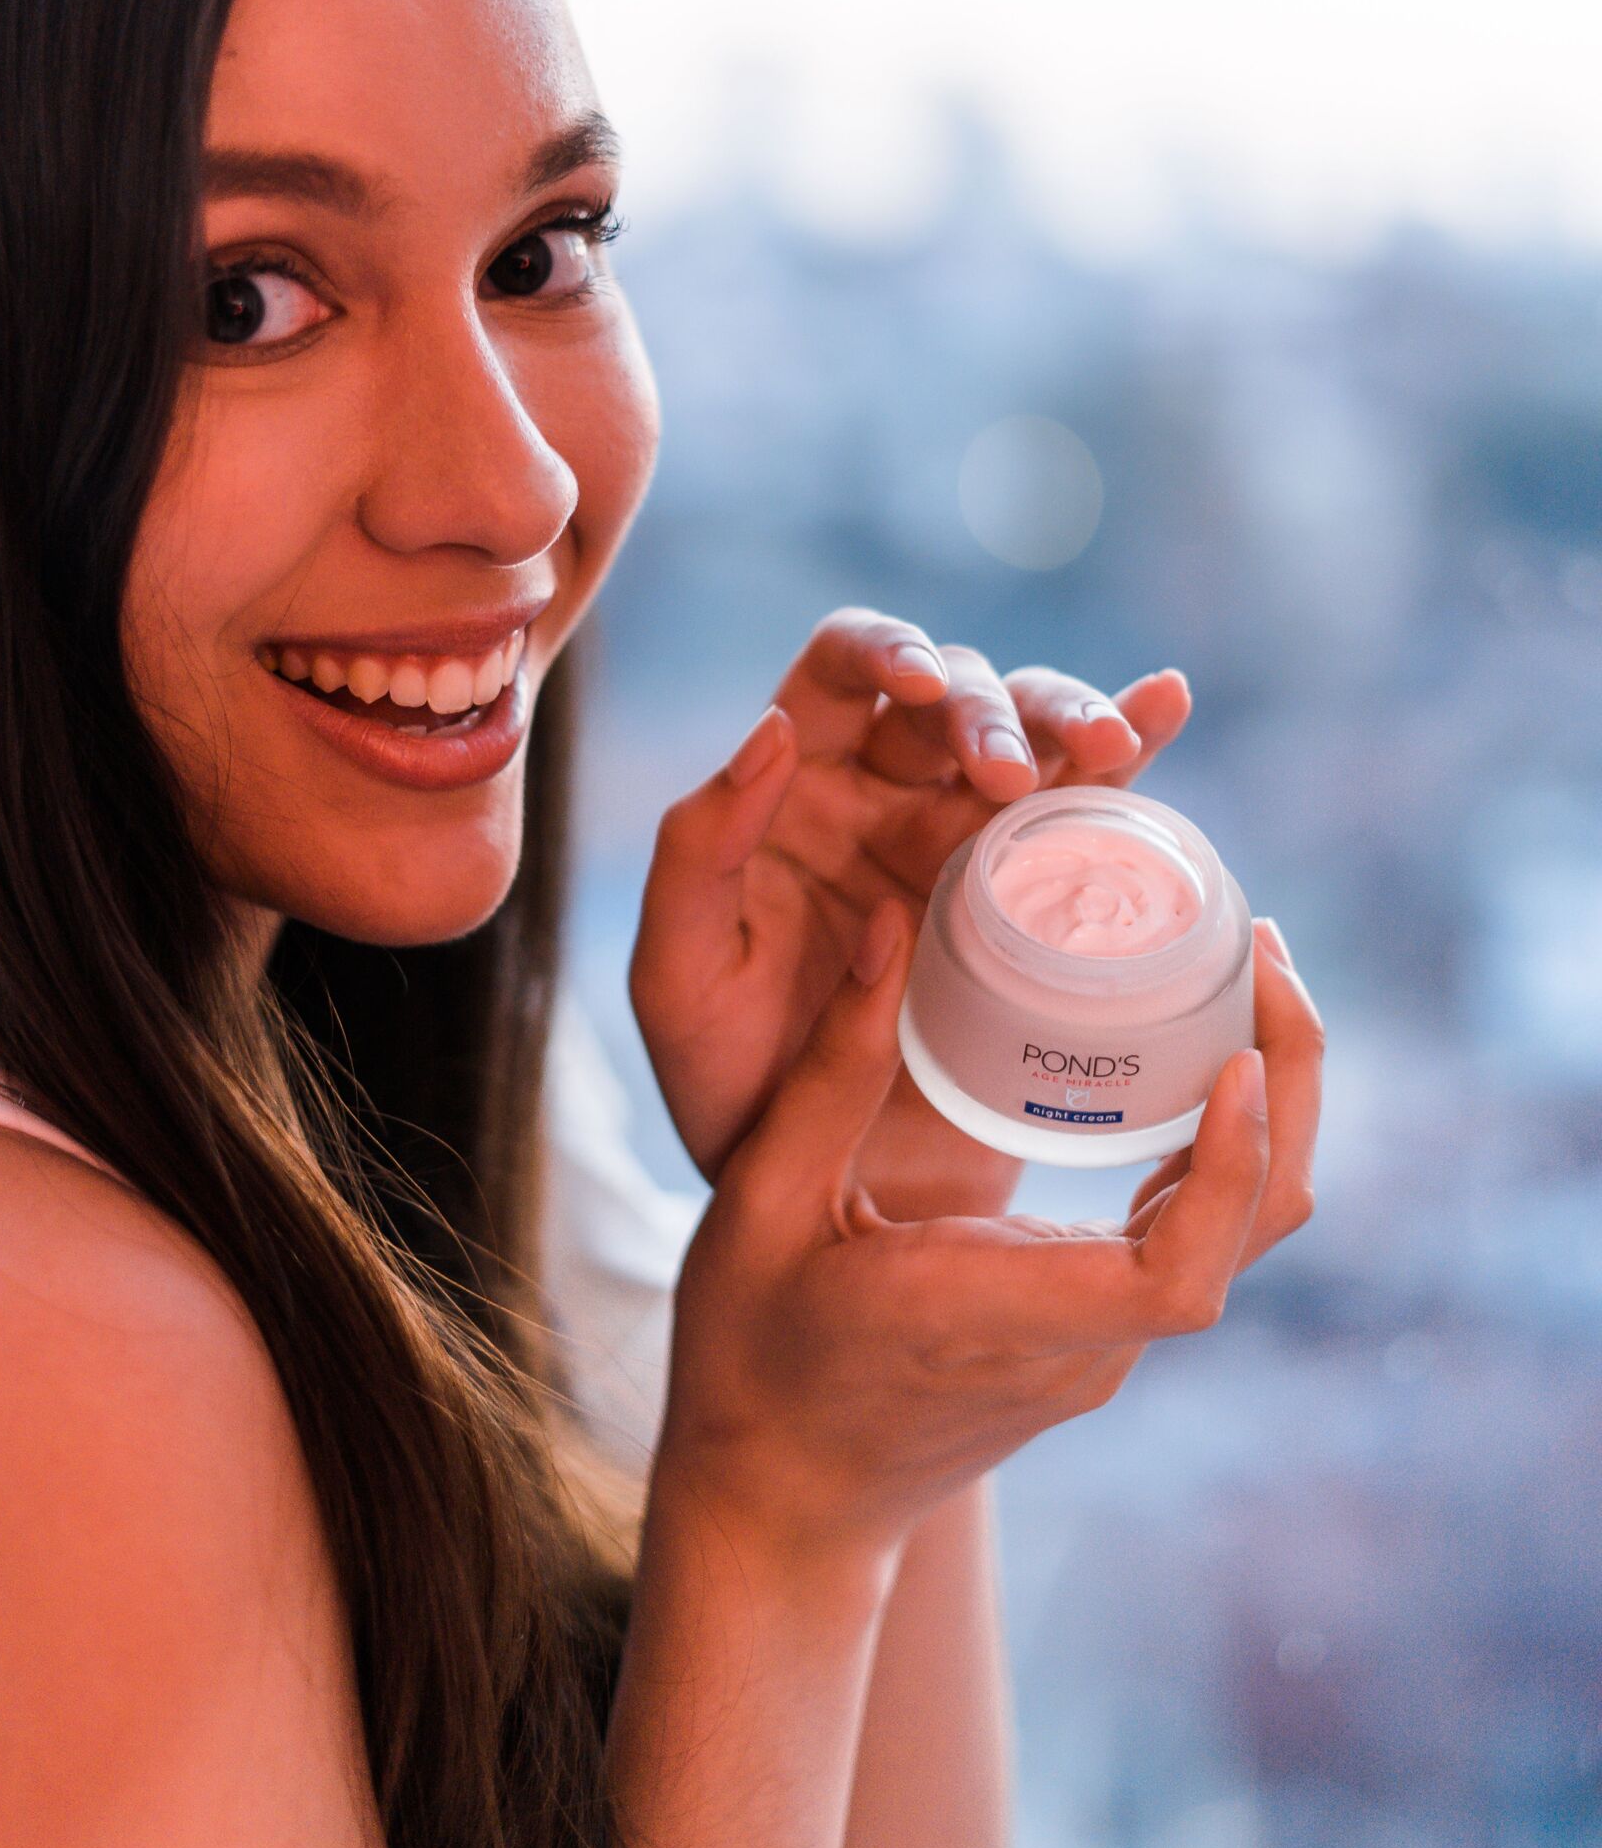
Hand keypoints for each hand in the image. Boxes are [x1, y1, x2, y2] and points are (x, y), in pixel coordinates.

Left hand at [629, 608, 1191, 1199]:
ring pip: (1034, 737)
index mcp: (797, 788)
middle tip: (1003, 776)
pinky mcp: (1036, 900)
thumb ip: (697, 851)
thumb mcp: (679, 975)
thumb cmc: (730, 1087)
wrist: (821, 1199)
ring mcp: (969, 842)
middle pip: (956, 693)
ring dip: (1073, 721)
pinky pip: (1092, 807)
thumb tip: (771, 726)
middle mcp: (889, 794)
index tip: (917, 685)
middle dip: (990, 710)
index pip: (843, 670)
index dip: (885, 648)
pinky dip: (1139, 743)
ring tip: (1106, 752)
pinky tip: (1169, 702)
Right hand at [653, 908, 1322, 1572]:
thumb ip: (830, 1074)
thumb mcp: (760, 1203)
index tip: (1236, 1061)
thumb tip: (888, 929)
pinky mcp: (1098, 1330)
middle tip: (1261, 949)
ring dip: (1269, 1106)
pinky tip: (1195, 1052)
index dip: (1231, 1171)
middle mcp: (1078, 1342)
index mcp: (995, 1316)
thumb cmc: (751, 1356)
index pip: (1174, 1275)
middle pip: (1247, 1233)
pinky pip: (1196, 1235)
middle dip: (1287, 1090)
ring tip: (1240, 973)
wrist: (780, 1502)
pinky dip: (1222, 1141)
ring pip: (1239, 1234)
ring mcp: (1101, 1345)